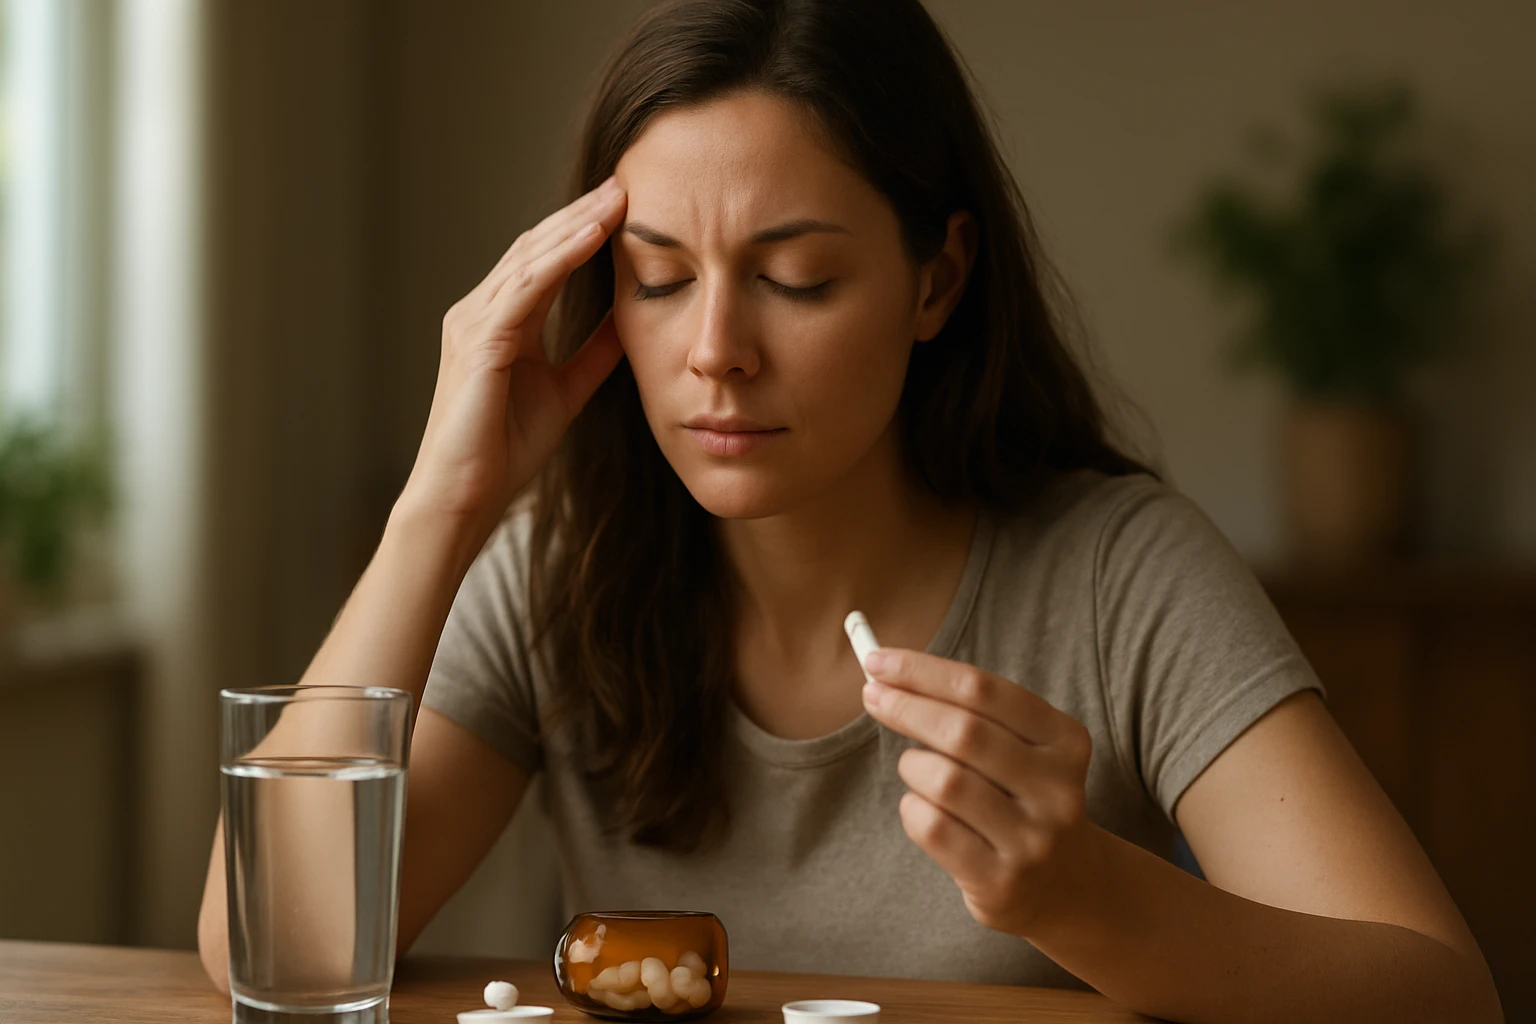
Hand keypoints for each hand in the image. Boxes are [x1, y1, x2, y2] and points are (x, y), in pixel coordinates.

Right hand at [400, 175, 628, 541]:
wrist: (465, 497)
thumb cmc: (504, 451)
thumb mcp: (565, 391)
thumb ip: (593, 354)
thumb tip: (629, 322)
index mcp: (499, 321)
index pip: (544, 259)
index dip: (583, 229)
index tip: (628, 205)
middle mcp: (479, 312)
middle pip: (536, 245)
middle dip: (582, 213)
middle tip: (627, 181)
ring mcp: (474, 323)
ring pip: (530, 257)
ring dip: (577, 225)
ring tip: (619, 198)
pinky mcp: (479, 342)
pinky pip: (526, 288)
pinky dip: (561, 259)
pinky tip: (594, 237)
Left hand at [860, 648, 1099, 937]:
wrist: (1066, 885)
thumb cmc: (1019, 796)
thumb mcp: (1019, 747)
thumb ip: (966, 708)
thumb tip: (886, 672)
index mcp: (1065, 740)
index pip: (983, 690)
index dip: (923, 671)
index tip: (878, 661)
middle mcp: (1057, 789)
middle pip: (964, 732)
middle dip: (906, 707)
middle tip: (872, 696)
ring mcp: (1032, 840)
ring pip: (945, 781)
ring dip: (913, 766)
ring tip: (916, 769)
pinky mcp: (1001, 882)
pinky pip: (933, 828)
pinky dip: (912, 808)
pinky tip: (921, 807)